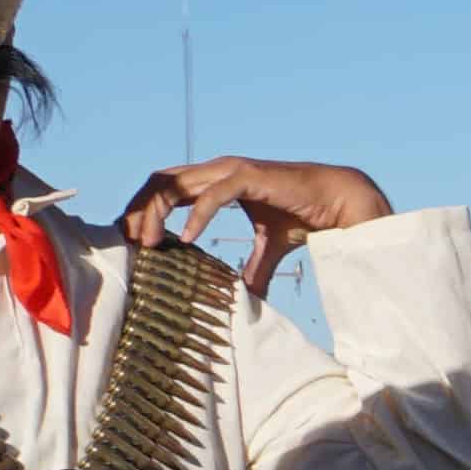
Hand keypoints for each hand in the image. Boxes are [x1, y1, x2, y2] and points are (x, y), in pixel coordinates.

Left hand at [120, 157, 398, 297]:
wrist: (338, 202)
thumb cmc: (304, 218)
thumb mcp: (269, 248)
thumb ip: (253, 268)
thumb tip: (247, 299)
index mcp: (218, 180)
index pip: (167, 186)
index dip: (145, 209)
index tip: (133, 238)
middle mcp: (219, 170)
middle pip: (160, 181)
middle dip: (140, 210)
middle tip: (132, 243)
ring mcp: (231, 171)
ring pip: (176, 185)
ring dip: (157, 213)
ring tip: (150, 243)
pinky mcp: (248, 178)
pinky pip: (212, 196)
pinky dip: (195, 217)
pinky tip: (186, 240)